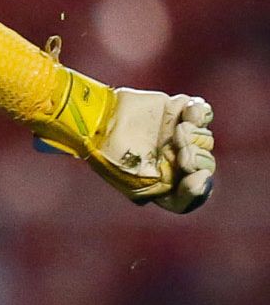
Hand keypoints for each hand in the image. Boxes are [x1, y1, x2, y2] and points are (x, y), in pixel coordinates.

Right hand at [81, 89, 214, 212]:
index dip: (200, 187)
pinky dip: (200, 114)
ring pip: (206, 140)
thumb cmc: (111, 155)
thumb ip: (169, 189)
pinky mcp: (176, 112)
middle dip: (197, 158)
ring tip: (179, 128)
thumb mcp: (137, 184)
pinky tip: (188, 112)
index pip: (193, 192)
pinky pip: (204, 114)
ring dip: (197, 135)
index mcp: (163, 182)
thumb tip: (200, 177)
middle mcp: (173, 160)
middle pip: (205, 164)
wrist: (98, 120)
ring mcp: (176, 136)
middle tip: (182, 151)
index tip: (197, 176)